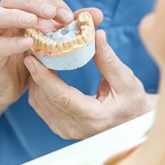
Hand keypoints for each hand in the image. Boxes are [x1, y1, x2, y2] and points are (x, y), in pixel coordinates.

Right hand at [0, 0, 101, 107]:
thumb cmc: (31, 59)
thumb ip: (72, 27)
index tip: (68, 16)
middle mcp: (4, 18)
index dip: (50, 0)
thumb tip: (98, 14)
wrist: (7, 87)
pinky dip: (12, 42)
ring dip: (16, 16)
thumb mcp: (53, 41)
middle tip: (51, 14)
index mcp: (20, 11)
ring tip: (34, 22)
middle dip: (33, 2)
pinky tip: (28, 43)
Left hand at [25, 29, 156, 139]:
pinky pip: (41, 107)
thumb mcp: (126, 79)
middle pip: (45, 98)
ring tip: (38, 56)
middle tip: (35, 48)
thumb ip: (109, 59)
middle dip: (36, 73)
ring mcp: (66, 130)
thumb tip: (97, 34)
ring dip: (36, 79)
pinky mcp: (61, 128)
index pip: (61, 96)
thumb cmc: (133, 100)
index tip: (31, 58)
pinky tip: (43, 71)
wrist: (134, 121)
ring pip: (39, 102)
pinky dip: (39, 87)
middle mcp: (76, 128)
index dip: (43, 76)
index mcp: (93, 117)